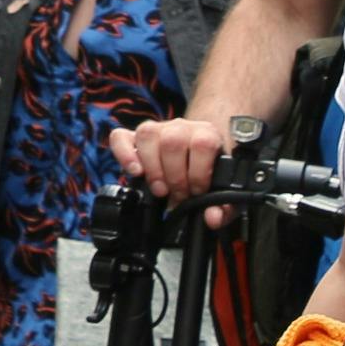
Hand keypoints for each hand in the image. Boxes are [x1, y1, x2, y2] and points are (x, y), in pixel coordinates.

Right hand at [110, 115, 229, 204]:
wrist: (196, 161)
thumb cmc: (208, 175)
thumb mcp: (221, 192)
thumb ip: (223, 208)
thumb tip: (213, 218)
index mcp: (207, 134)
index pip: (203, 143)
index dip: (198, 172)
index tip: (197, 192)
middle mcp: (181, 127)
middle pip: (173, 140)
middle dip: (175, 176)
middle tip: (178, 195)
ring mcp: (156, 130)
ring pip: (148, 134)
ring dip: (152, 168)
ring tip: (160, 189)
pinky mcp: (134, 138)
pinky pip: (121, 136)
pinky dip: (124, 154)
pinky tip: (134, 172)